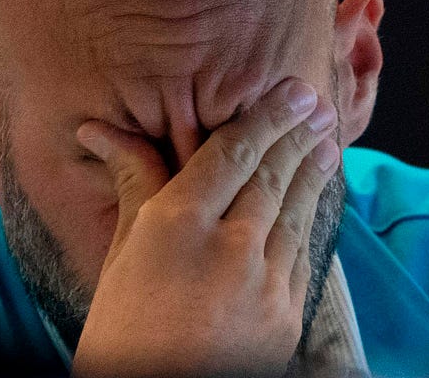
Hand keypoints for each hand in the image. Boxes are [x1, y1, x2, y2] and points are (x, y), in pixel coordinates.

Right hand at [71, 78, 340, 377]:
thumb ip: (134, 190)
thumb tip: (102, 130)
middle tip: (317, 103)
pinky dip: (308, 222)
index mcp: (175, 227)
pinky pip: (300, 256)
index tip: (291, 90)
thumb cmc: (121, 337)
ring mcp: (263, 285)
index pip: (231, 154)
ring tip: (326, 140)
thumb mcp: (118, 259)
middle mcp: (226, 248)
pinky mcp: (285, 319)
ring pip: (294, 213)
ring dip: (312, 172)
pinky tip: (313, 202)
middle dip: (297, 135)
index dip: (265, 117)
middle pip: (270, 176)